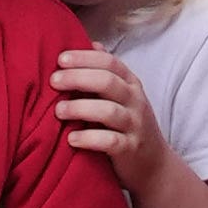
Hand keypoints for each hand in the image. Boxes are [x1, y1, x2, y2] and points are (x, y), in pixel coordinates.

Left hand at [48, 48, 167, 185]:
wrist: (153, 165)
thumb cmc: (128, 125)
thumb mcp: (123, 96)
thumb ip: (108, 73)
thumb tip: (91, 43)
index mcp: (131, 84)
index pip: (110, 63)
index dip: (84, 58)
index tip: (60, 59)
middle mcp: (135, 101)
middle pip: (108, 82)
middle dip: (78, 78)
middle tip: (53, 81)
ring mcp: (135, 126)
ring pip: (108, 111)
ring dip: (80, 108)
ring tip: (58, 111)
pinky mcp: (130, 149)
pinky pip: (110, 142)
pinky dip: (88, 139)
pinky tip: (71, 138)